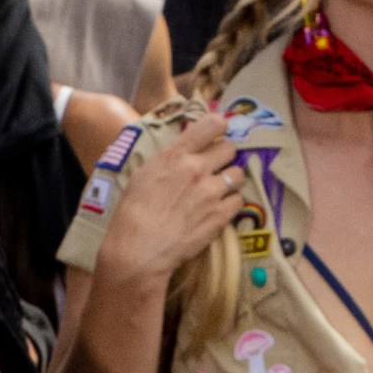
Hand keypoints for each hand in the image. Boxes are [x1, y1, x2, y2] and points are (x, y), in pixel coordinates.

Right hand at [86, 106, 247, 281]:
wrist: (139, 248)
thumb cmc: (133, 211)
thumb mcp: (145, 173)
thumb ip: (170, 159)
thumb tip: (184, 150)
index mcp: (175, 155)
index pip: (212, 124)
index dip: (218, 127)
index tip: (215, 134)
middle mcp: (197, 169)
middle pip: (230, 148)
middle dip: (223, 156)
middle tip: (214, 166)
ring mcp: (212, 192)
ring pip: (238, 174)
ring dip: (230, 179)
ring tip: (217, 190)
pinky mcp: (220, 215)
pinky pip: (239, 200)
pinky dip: (230, 203)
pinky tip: (217, 208)